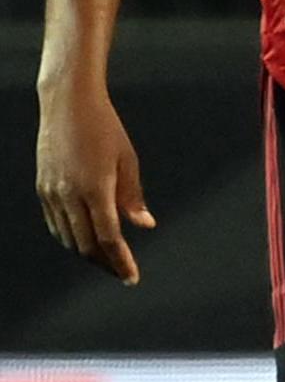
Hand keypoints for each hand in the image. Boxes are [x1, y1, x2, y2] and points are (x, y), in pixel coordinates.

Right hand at [36, 81, 155, 284]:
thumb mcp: (128, 159)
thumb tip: (144, 225)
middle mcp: (69, 196)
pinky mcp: (42, 190)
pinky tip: (85, 239)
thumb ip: (133, 196)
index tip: (131, 276)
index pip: (108, 238)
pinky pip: (56, 225)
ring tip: (108, 258)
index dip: (120, 261)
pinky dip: (71, 238)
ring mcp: (52, 194)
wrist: (67, 105)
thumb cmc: (104, 127)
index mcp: (95, 189)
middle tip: (122, 272)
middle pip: (86, 245)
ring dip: (88, 253)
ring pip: (69, 239)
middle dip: (105, 264)